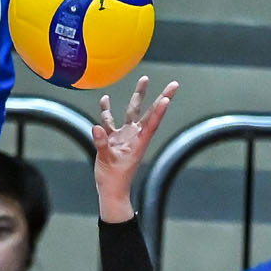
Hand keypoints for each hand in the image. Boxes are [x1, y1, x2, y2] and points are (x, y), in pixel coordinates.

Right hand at [92, 75, 179, 221]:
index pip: (151, 123)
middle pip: (148, 112)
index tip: (167, 98)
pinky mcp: (114, 139)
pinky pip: (111, 122)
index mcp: (138, 143)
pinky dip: (107, 111)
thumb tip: (97, 127)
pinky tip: (105, 100)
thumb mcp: (106, 161)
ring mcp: (125, 136)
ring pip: (132, 112)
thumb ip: (102, 144)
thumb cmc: (114, 180)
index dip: (159, 111)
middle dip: (160, 97)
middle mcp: (135, 136)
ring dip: (138, 96)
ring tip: (144, 80)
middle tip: (174, 84)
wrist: (111, 191)